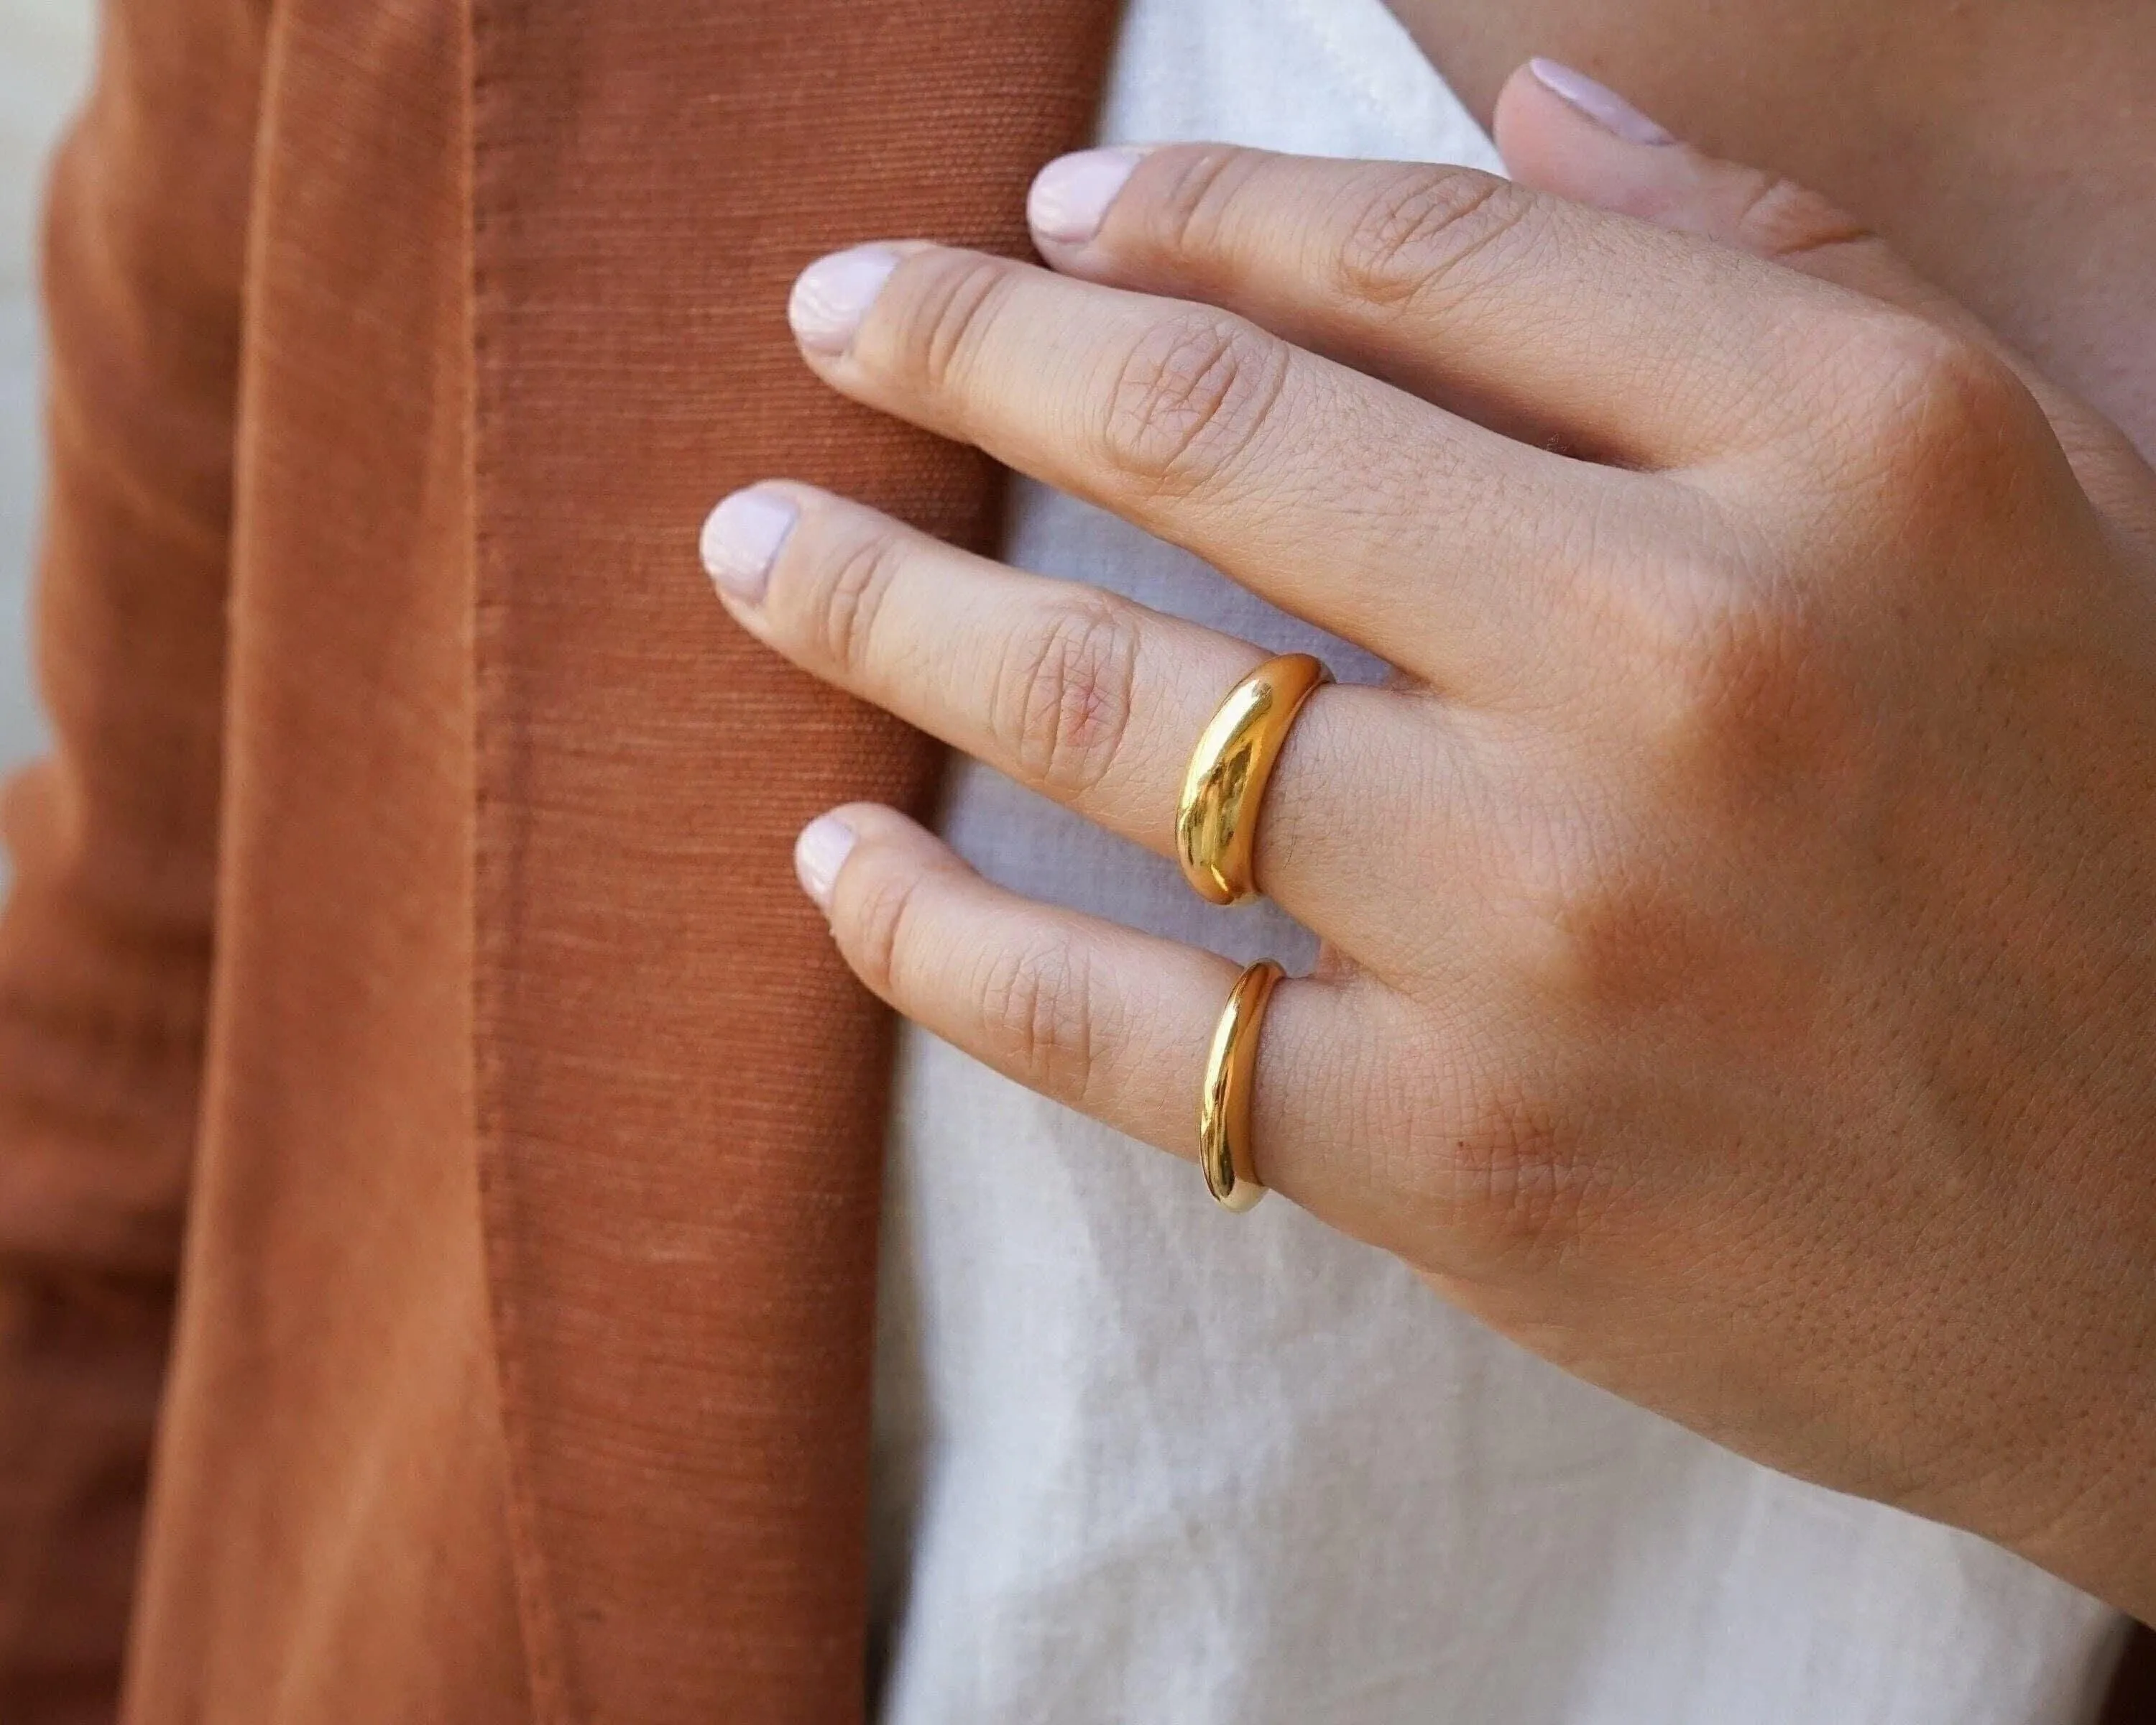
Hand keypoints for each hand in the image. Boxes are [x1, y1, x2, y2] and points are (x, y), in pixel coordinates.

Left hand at [700, 62, 2155, 1617]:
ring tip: (757, 544)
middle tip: (833, 310)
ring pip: (1119, 708)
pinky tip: (832, 859)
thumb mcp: (2017, 496)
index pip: (1414, 252)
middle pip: (1210, 432)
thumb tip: (1530, 97)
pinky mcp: (1454, 1158)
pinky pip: (1115, 1020)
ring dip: (887, 600)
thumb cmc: (2108, 840)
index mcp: (1845, 456)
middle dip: (968, 345)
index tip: (1051, 210)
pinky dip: (933, 935)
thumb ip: (1769, 271)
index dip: (1192, 205)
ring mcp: (1545, 926)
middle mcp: (1681, 664)